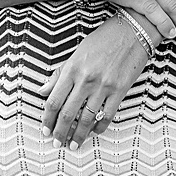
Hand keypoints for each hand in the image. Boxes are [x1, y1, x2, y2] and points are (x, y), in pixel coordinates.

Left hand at [41, 18, 150, 148]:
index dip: (47, 118)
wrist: (133, 30)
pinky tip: (94, 132)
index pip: (54, 100)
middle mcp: (86, 79)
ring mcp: (103, 86)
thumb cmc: (104, 38)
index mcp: (72, 68)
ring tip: (73, 145)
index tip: (45, 129)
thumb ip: (60, 72)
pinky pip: (107, 115)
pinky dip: (99, 127)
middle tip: (56, 143)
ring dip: (78, 135)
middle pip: (67, 113)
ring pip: (86, 118)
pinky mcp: (119, 90)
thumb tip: (43, 90)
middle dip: (60, 132)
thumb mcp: (77, 51)